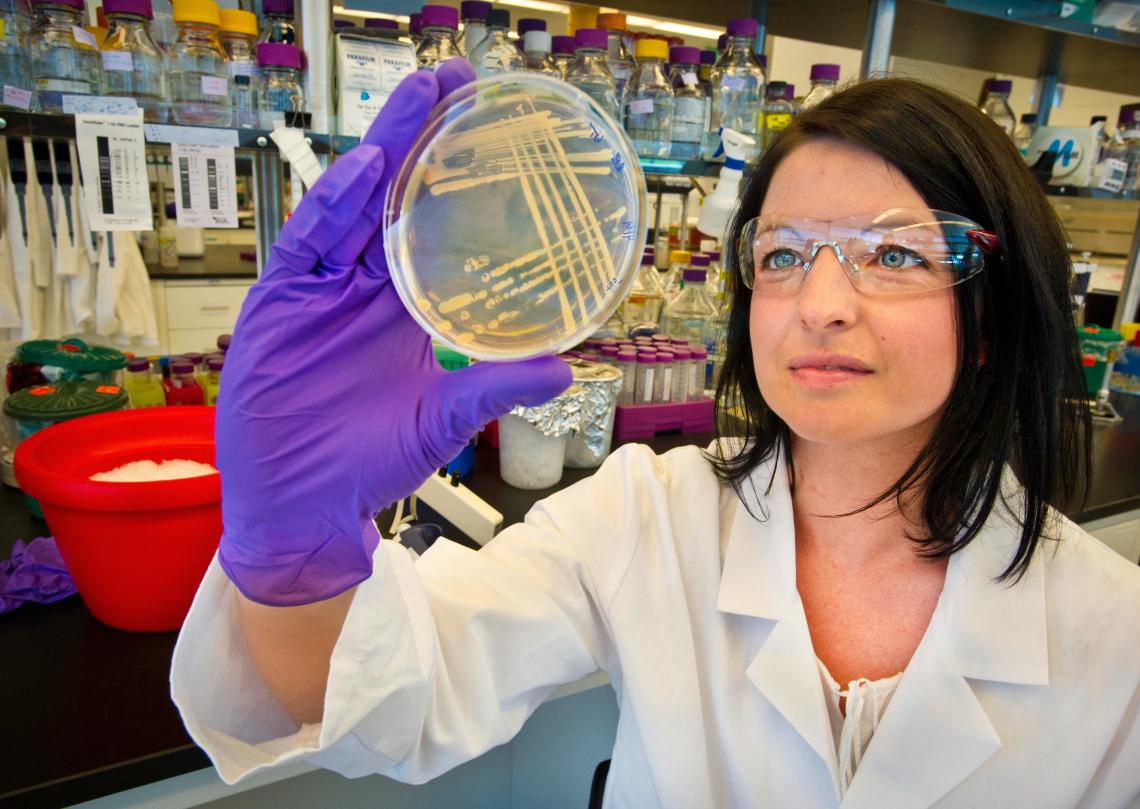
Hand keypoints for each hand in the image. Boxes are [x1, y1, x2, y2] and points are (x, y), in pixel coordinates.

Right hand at [216, 60, 571, 606]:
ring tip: (419, 98)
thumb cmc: (368, 465)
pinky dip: (334, 208)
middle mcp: (363, 286)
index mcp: (403, 306)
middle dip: (421, 138)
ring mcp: (320, 289)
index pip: (432, 225)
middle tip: (454, 78)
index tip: (489, 124)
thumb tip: (565, 368)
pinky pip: (309, 244)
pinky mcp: (281, 302)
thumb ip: (493, 387)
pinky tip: (366, 170)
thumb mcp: (442, 419)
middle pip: (393, 198)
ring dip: (384, 151)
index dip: (456, 176)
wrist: (304, 508)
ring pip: (352, 206)